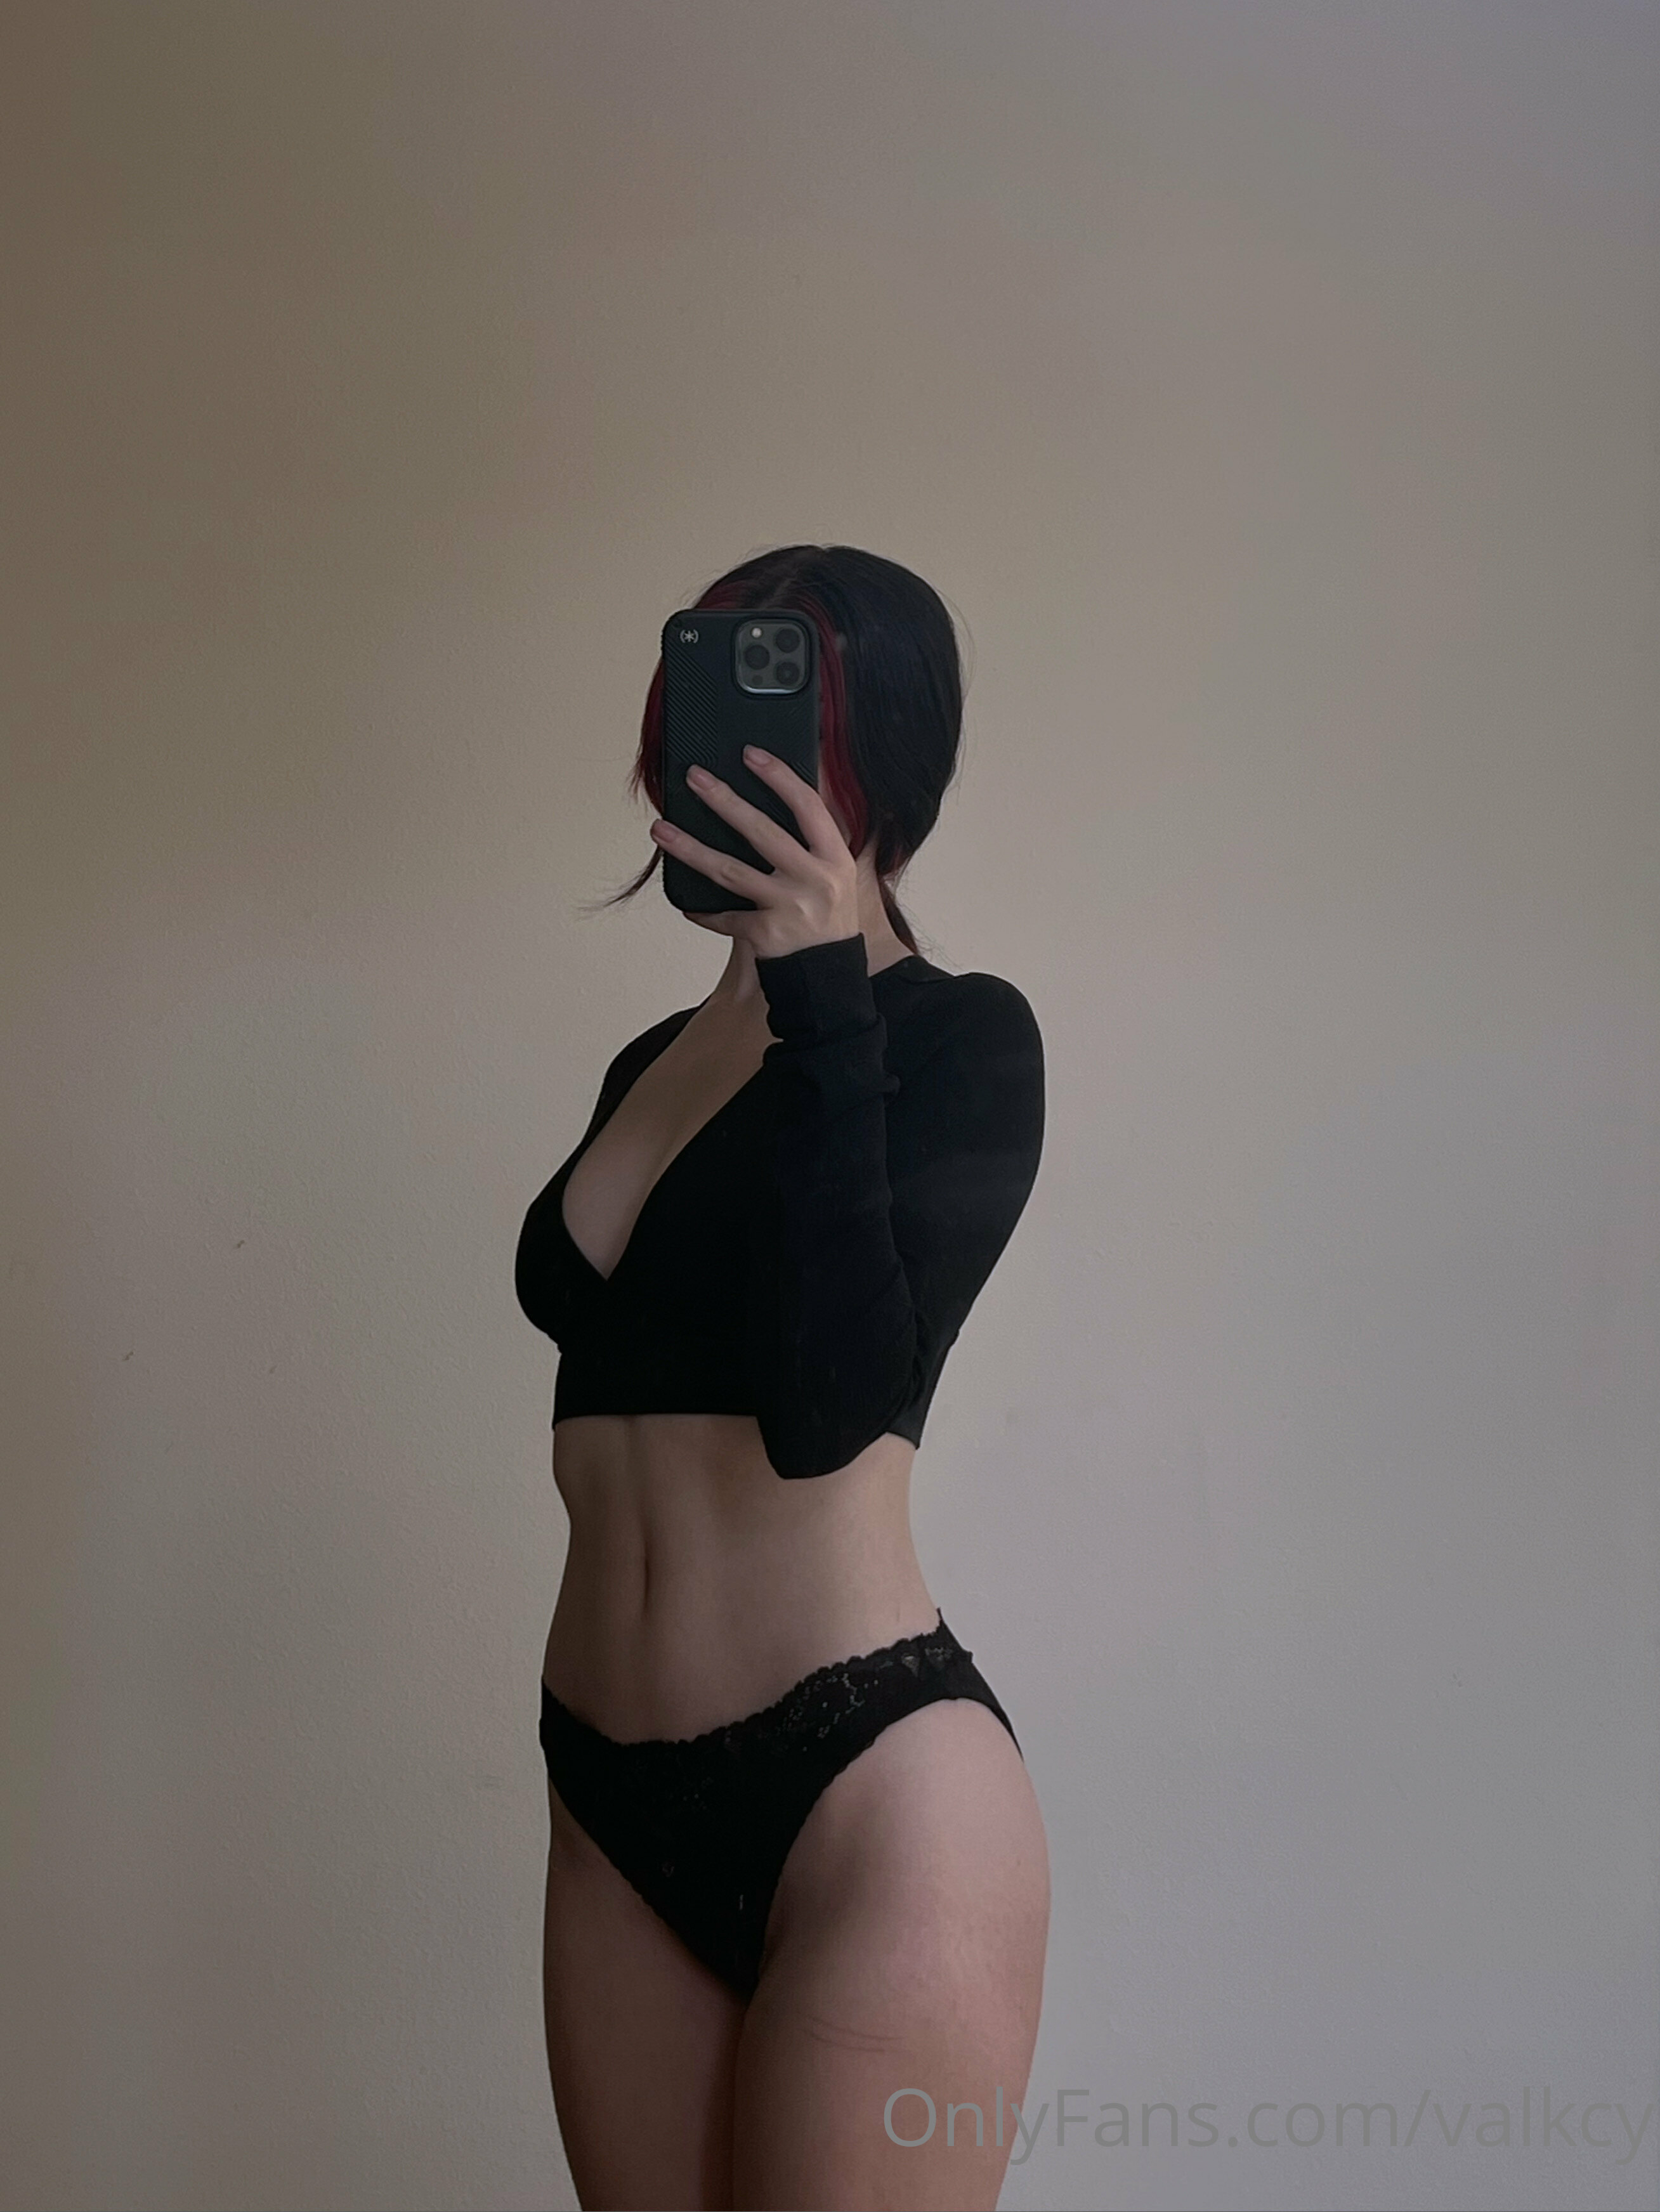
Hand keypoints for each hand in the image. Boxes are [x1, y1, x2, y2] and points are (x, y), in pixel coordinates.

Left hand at [650, 746, 862, 959]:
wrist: (830, 977)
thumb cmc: (829, 919)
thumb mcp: (838, 875)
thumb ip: (814, 841)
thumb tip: (781, 793)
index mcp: (834, 858)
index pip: (807, 807)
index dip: (780, 777)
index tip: (751, 754)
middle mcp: (814, 880)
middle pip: (762, 832)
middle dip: (724, 800)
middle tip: (695, 777)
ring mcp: (788, 908)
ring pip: (730, 871)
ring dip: (691, 849)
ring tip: (661, 830)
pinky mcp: (765, 935)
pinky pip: (725, 917)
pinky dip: (704, 912)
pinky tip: (686, 903)